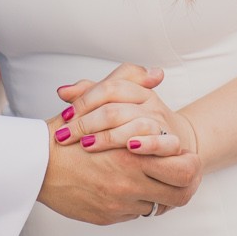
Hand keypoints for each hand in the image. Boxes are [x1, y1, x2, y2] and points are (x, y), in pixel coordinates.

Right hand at [35, 81, 198, 226]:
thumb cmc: (66, 132)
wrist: (34, 165)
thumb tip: (157, 74)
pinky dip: (134, 202)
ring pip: (158, 206)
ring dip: (158, 194)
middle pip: (181, 194)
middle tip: (179, 175)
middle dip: (185, 185)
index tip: (184, 156)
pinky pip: (133, 213)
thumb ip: (129, 80)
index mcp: (133, 153)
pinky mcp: (106, 217)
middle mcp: (129, 182)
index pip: (185, 169)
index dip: (190, 163)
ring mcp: (119, 203)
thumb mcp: (98, 98)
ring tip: (152, 181)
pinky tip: (125, 188)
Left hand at [57, 63, 195, 158]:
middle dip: (87, 122)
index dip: (85, 100)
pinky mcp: (173, 145)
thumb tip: (62, 91)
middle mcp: (150, 104)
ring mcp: (162, 124)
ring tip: (87, 145)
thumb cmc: (138, 125)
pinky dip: (147, 144)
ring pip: (136, 123)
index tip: (65, 117)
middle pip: (116, 107)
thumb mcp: (116, 105)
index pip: (109, 87)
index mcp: (137, 90)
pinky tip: (130, 149)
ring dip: (109, 136)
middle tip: (65, 136)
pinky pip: (164, 143)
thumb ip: (90, 95)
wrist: (174, 145)